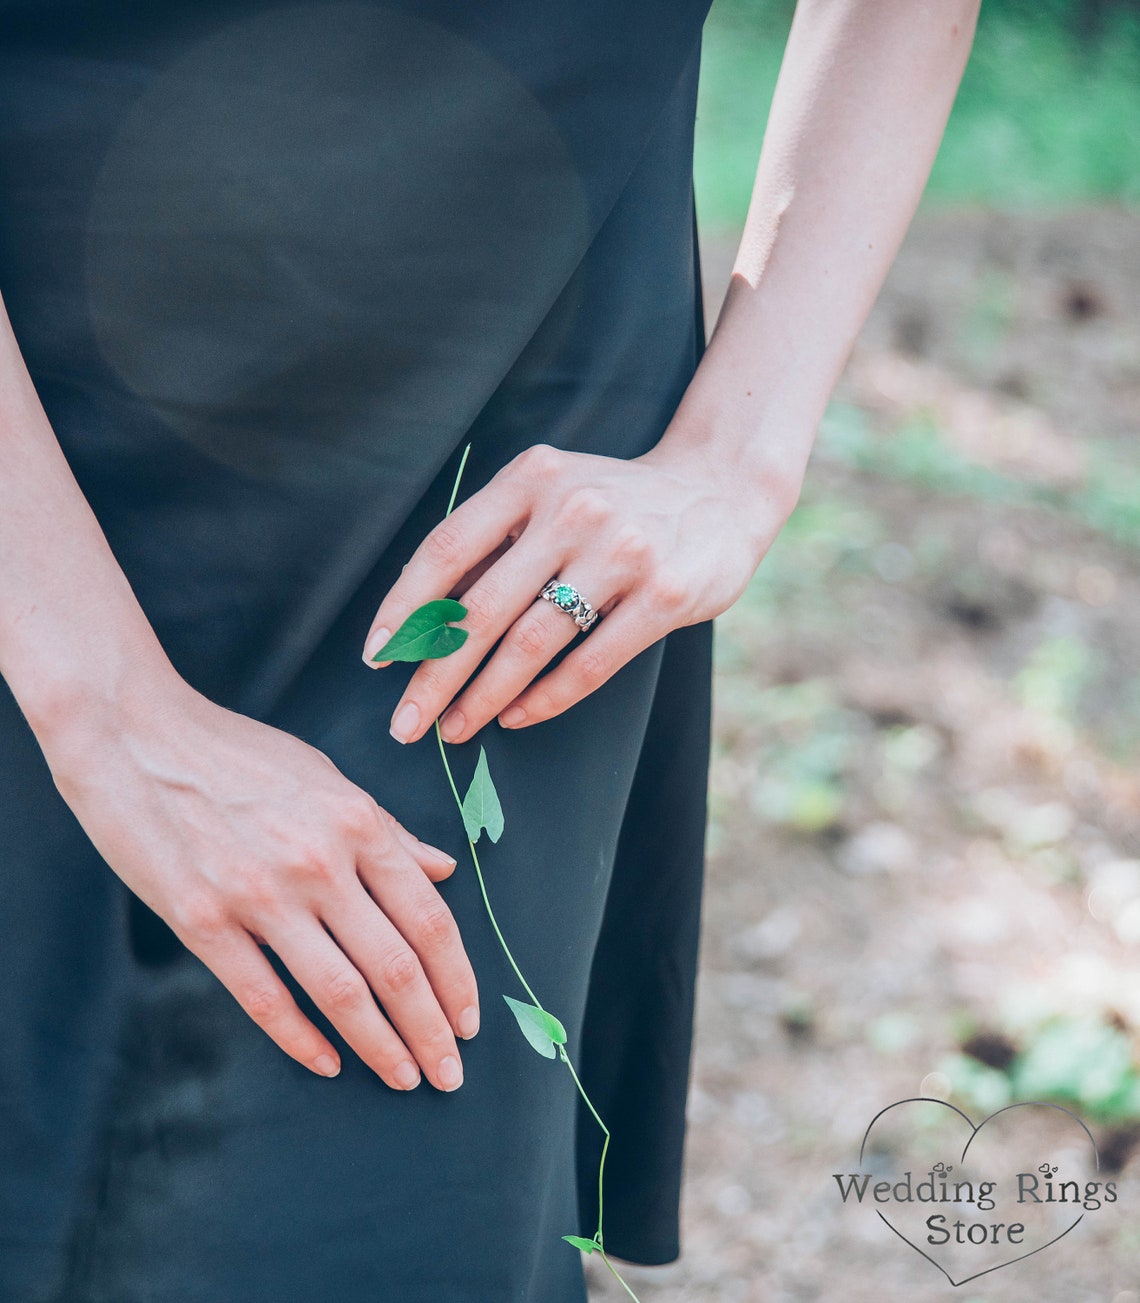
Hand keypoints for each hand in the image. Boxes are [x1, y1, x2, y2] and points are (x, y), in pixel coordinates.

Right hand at [45, 676, 478, 1090]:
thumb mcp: (326, 776)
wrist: (134, 734)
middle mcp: (320, 863)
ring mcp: (260, 895)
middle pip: (396, 966)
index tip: (470, 1019)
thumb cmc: (235, 751)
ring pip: (340, 992)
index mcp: (357, 823)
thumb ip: (388, 830)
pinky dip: (301, 1039)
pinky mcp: (203, 921)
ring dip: (380, 1045)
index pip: (429, 918)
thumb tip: (445, 869)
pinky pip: (264, 996)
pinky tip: (327, 1063)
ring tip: (404, 1077)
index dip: (458, 978)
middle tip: (450, 1074)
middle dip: (431, 1029)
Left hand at [362, 437, 798, 743]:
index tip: (377, 658)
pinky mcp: (663, 596)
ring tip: (454, 727)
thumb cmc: (615, 503)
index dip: (405, 609)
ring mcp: (622, 553)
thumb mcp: (551, 495)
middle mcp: (573, 509)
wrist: (720, 490)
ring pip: (531, 643)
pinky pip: (589, 663)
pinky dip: (544, 699)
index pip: (447, 550)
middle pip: (482, 608)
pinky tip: (516, 717)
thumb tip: (423, 622)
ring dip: (483, 696)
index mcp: (531, 478)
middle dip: (434, 675)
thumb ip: (497, 544)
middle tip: (406, 723)